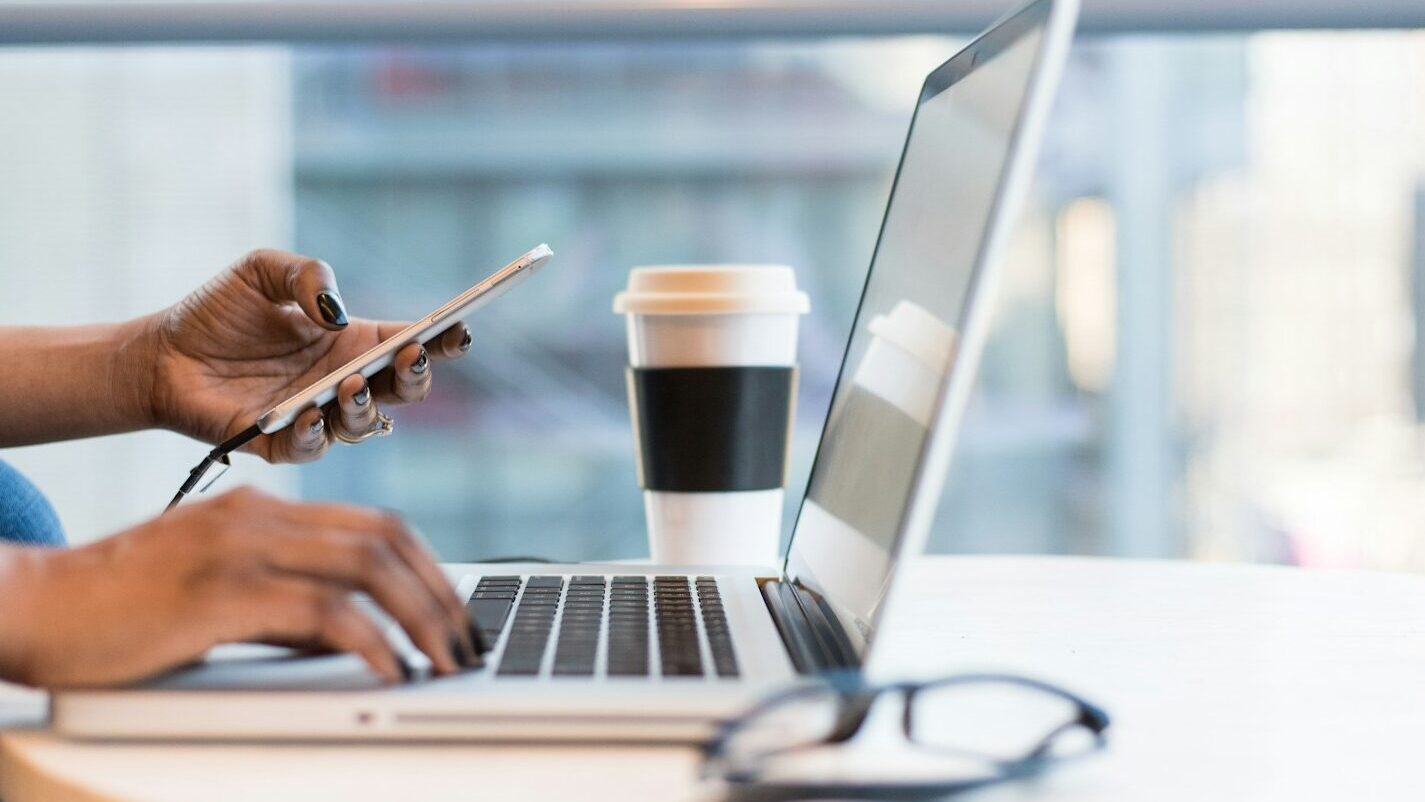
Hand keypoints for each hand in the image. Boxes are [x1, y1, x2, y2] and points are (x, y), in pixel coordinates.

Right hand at [0, 487, 479, 687]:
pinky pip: (323, 612)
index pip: (375, 523)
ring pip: (367, 567)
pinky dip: (371, 642)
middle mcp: (259, 517)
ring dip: (421, 617)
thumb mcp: (217, 592)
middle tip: (467, 641)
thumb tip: (352, 636)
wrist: (33, 605)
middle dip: (440, 593)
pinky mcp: (221, 592)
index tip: (455, 610)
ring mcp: (241, 548)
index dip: (428, 566)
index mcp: (262, 509)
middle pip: (386, 538)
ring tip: (445, 660)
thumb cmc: (119, 608)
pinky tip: (391, 670)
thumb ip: (284, 603)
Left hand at [143, 249, 472, 461]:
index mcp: (351, 342)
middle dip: (416, 376)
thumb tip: (336, 312)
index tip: (458, 329)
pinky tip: (309, 412)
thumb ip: (306, 275)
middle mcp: (343, 382)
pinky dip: (316, 433)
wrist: (159, 354)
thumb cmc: (216, 312)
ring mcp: (316, 416)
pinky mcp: (280, 444)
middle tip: (410, 356)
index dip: (441, 339)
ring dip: (366, 407)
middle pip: (403, 390)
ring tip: (350, 384)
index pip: (410, 343)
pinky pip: (312, 447)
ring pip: (365, 425)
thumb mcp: (262, 270)